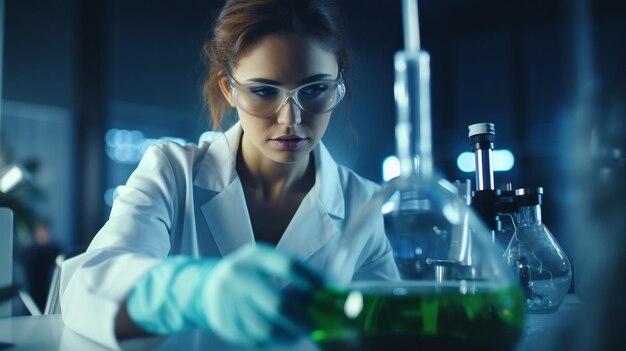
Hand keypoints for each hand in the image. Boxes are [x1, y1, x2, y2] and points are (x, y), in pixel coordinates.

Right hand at [126, 243, 323, 345]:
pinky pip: (257, 340)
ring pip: (268, 328)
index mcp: (253, 256)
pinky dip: (275, 340)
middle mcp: (238, 277)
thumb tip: (326, 290)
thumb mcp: (263, 261)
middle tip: (318, 322)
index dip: (311, 279)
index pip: (287, 265)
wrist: (203, 288)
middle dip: (303, 317)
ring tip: (302, 331)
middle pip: (278, 303)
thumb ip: (290, 272)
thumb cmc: (247, 273)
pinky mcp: (225, 325)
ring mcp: (228, 303)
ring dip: (291, 333)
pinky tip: (284, 335)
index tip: (328, 290)